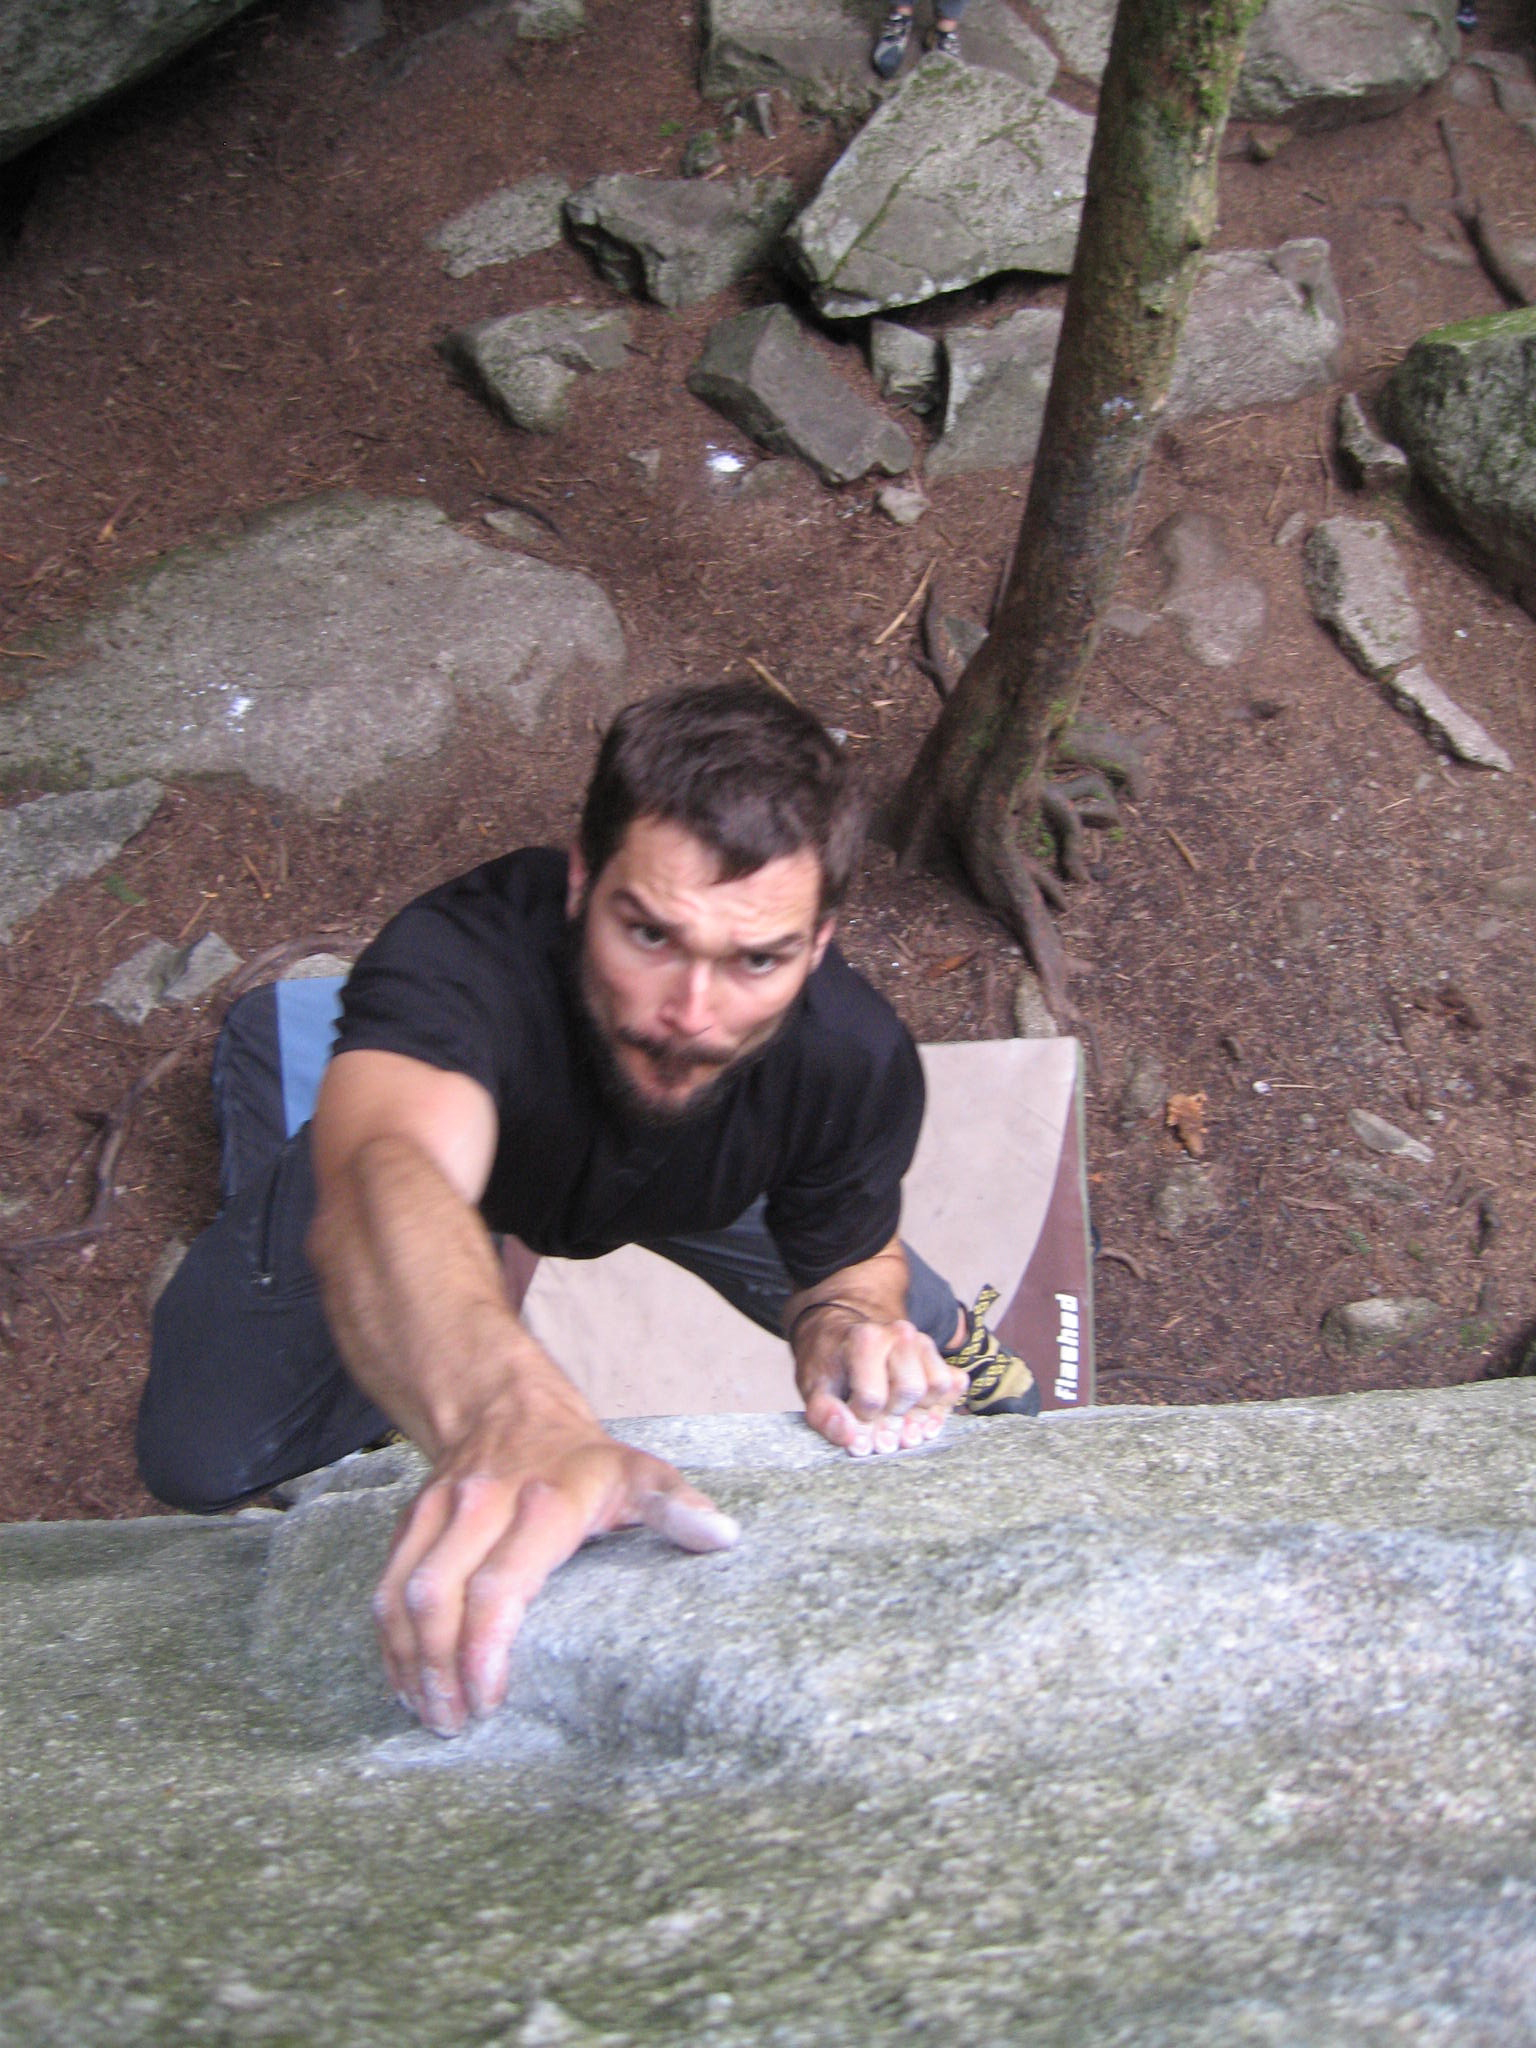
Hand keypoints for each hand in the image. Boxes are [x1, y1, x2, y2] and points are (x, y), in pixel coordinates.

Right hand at [373, 1402, 738, 1735]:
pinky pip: (384, 1585)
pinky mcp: (411, 1522)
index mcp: (543, 1503)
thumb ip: (677, 1506)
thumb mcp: (639, 1473)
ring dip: (408, 1662)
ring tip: (432, 1714)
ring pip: (401, 1593)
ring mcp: (438, 1512)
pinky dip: (390, 1641)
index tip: (491, 1699)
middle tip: (456, 1725)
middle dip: (440, 1671)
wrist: (510, 1407)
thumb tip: (723, 1537)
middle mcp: (481, 1505)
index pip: (498, 1585)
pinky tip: (406, 1681)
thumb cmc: (584, 1460)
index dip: (486, 1649)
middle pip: (436, 1596)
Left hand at [798, 1315, 967, 1458]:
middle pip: (910, 1391)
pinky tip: (919, 1419)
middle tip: (879, 1435)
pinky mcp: (939, 1355)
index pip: (873, 1397)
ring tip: (897, 1424)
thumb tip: (851, 1437)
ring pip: (937, 1386)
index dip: (862, 1420)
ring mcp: (923, 1343)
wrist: (844, 1335)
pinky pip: (955, 1384)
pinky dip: (941, 1406)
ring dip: (920, 1413)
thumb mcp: (813, 1387)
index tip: (852, 1421)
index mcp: (866, 1339)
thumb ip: (824, 1414)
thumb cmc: (830, 1363)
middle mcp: (900, 1335)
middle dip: (893, 1420)